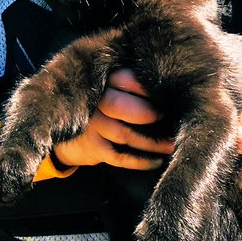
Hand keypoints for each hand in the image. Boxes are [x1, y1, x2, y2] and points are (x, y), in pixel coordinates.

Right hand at [52, 69, 174, 169]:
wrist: (70, 133)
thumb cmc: (103, 107)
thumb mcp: (110, 89)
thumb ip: (131, 86)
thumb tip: (170, 95)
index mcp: (101, 82)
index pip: (123, 79)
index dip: (145, 88)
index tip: (164, 96)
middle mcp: (93, 103)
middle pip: (119, 106)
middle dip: (147, 113)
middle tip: (165, 118)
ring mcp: (91, 126)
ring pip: (124, 134)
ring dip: (152, 143)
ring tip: (171, 145)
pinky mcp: (93, 147)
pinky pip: (120, 157)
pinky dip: (141, 161)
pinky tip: (156, 161)